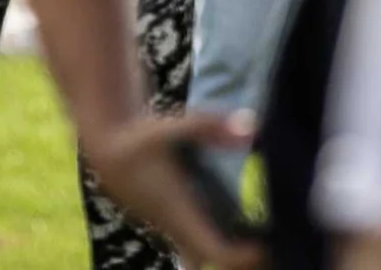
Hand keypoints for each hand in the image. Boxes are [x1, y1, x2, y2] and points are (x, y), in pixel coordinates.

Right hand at [78, 112, 261, 269]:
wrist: (108, 150)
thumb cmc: (139, 139)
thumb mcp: (172, 127)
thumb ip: (209, 125)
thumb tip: (251, 127)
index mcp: (181, 213)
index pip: (216, 252)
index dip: (243, 255)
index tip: (266, 243)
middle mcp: (178, 228)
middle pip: (214, 263)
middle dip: (243, 261)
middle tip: (272, 244)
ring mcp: (175, 230)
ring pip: (205, 258)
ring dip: (233, 253)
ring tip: (265, 237)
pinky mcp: (174, 225)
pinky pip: (201, 248)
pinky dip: (223, 245)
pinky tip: (246, 227)